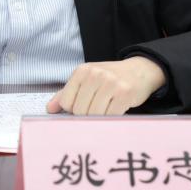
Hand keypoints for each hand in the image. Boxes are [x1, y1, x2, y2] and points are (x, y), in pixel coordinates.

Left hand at [46, 56, 165, 115]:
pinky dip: (111, 119)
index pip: (66, 102)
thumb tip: (50, 109)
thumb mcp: (87, 79)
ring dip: (99, 118)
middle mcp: (95, 75)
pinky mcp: (124, 94)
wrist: (140, 70)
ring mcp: (111, 83)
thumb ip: (67, 93)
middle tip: (97, 109)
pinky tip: (115, 111)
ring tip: (106, 109)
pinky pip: (110, 116)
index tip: (83, 107)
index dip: (73, 110)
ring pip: (94, 115)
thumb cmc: (110, 78)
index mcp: (82, 70)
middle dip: (87, 116)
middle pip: (80, 111)